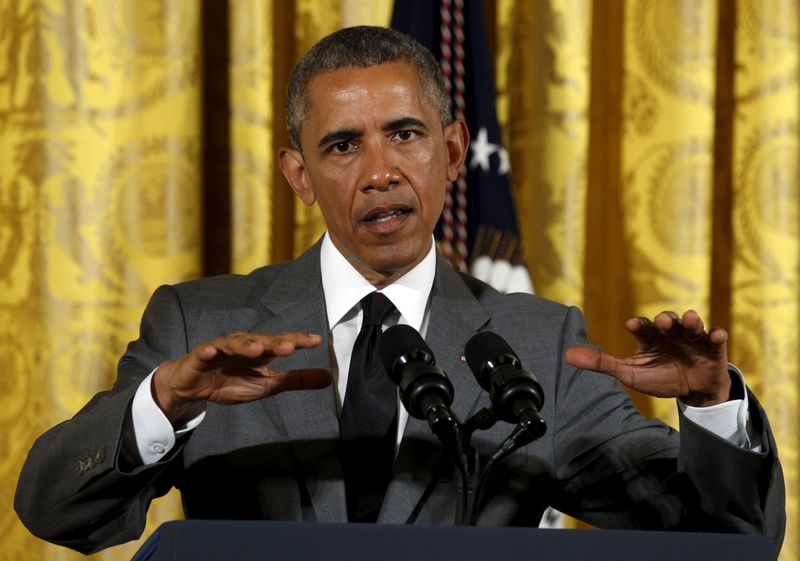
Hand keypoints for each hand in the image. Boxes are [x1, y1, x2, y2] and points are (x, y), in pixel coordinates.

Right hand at [153, 331, 331, 424]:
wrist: (195, 386)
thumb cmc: (232, 381)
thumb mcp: (267, 385)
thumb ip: (296, 380)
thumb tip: (329, 378)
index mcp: (261, 351)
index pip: (282, 343)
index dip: (298, 341)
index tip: (316, 341)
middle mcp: (242, 345)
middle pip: (261, 341)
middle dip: (274, 343)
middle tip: (289, 347)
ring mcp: (220, 349)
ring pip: (234, 344)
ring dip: (245, 345)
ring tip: (257, 349)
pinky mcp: (200, 358)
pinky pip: (204, 353)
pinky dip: (208, 351)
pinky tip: (211, 351)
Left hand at [565, 310, 731, 406]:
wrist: (692, 392)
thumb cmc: (659, 377)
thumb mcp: (629, 373)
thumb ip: (601, 363)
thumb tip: (567, 354)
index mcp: (650, 337)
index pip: (643, 327)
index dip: (639, 325)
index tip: (632, 325)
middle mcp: (671, 333)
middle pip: (668, 320)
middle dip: (665, 319)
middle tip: (662, 321)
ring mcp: (693, 339)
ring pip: (692, 324)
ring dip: (691, 320)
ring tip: (689, 320)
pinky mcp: (714, 348)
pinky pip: (717, 337)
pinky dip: (717, 335)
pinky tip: (716, 335)